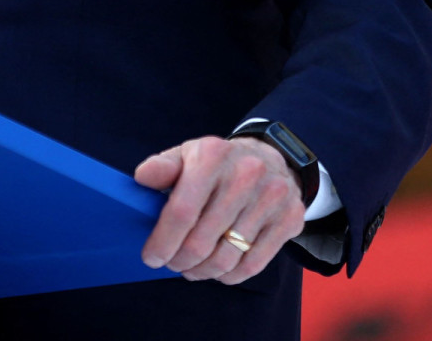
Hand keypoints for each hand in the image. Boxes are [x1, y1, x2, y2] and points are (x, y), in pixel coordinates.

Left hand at [134, 135, 306, 285]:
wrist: (272, 158)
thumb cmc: (219, 164)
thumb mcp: (188, 155)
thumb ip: (162, 167)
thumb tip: (141, 179)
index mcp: (212, 156)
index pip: (181, 212)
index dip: (163, 241)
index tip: (152, 257)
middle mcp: (245, 174)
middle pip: (201, 241)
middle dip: (179, 260)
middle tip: (172, 264)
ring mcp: (271, 198)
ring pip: (226, 258)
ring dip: (202, 271)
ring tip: (192, 268)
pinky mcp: (289, 219)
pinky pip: (253, 265)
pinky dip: (229, 275)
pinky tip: (218, 270)